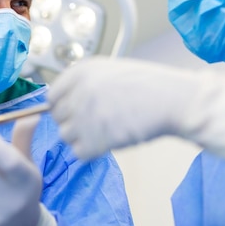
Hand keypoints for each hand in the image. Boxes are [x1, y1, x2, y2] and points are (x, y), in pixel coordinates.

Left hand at [48, 56, 197, 158]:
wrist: (172, 100)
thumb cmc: (149, 85)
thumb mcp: (110, 72)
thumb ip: (85, 84)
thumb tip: (67, 102)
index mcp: (81, 72)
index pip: (52, 96)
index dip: (63, 106)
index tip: (75, 112)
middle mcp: (77, 92)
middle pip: (57, 117)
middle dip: (73, 123)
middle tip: (96, 124)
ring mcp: (84, 117)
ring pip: (66, 136)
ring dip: (82, 138)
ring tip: (106, 132)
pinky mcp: (93, 140)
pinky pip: (79, 153)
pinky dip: (92, 152)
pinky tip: (109, 143)